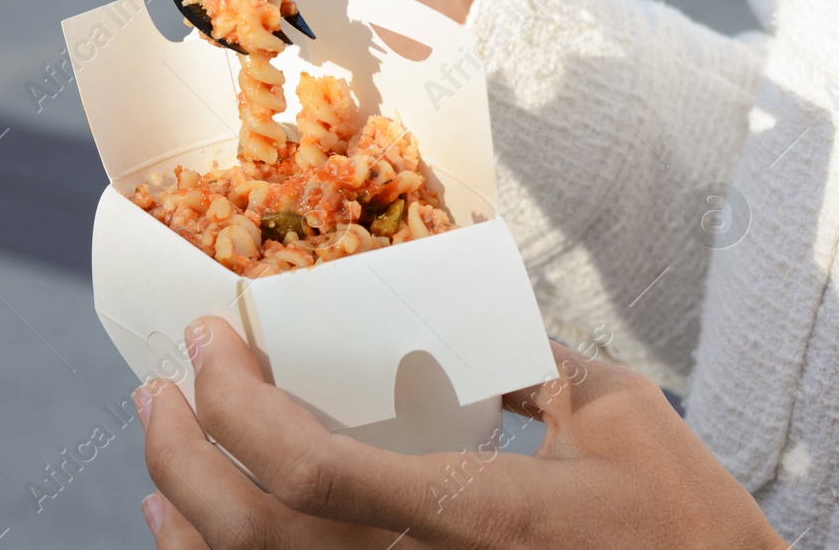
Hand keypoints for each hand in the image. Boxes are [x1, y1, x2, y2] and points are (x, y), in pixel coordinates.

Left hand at [134, 316, 788, 548]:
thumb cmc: (680, 522)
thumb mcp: (617, 411)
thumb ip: (534, 355)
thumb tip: (472, 312)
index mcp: (468, 514)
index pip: (309, 473)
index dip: (235, 405)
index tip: (209, 339)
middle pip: (246, 538)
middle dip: (177, 452)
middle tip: (159, 384)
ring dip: (181, 511)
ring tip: (157, 446)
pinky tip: (197, 532)